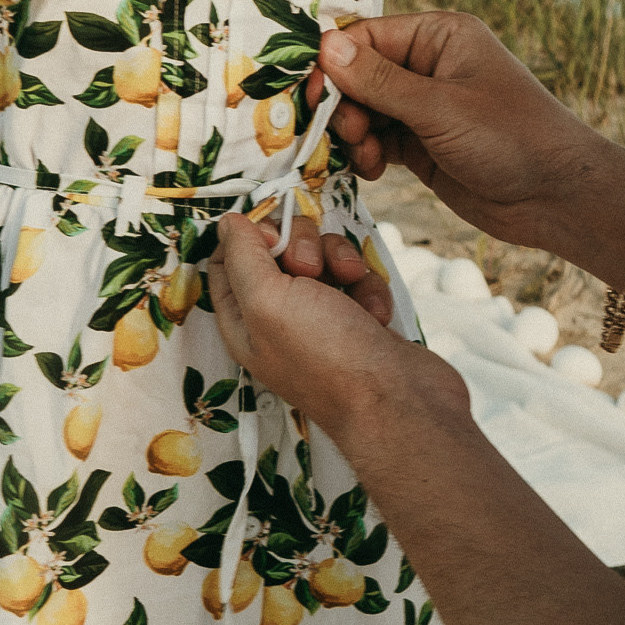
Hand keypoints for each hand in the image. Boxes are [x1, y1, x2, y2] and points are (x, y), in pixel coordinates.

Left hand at [210, 216, 462, 441]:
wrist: (397, 401)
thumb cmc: (325, 356)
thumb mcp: (267, 301)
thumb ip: (243, 257)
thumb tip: (227, 223)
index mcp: (244, 319)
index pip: (227, 261)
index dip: (247, 237)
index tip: (273, 234)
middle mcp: (278, 318)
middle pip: (279, 250)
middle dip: (302, 245)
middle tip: (312, 269)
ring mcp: (321, 319)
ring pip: (324, 259)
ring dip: (342, 262)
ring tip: (353, 284)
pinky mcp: (359, 318)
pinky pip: (358, 280)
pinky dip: (369, 288)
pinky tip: (375, 313)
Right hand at [308, 8, 605, 254]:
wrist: (557, 198)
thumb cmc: (511, 138)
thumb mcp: (440, 108)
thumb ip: (379, 81)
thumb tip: (324, 45)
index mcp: (440, 36)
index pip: (366, 37)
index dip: (334, 65)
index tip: (316, 97)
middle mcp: (429, 65)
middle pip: (358, 75)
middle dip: (345, 105)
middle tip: (351, 135)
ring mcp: (424, 106)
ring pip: (363, 110)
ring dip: (354, 134)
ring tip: (368, 158)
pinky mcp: (422, 144)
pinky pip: (376, 140)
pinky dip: (366, 154)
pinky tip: (374, 169)